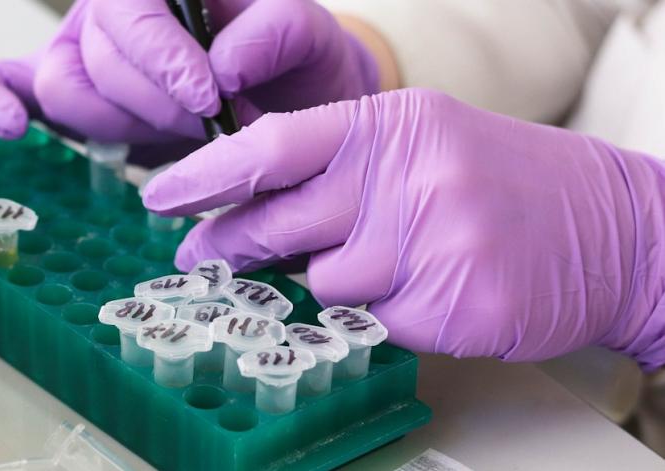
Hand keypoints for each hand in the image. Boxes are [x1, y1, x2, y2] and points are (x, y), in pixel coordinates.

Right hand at [0, 0, 379, 143]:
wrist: (286, 103)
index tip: (208, 94)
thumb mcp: (306, 38)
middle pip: (96, 56)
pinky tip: (10, 127)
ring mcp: (80, 46)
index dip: (160, 53)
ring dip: (124, 124)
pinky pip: (3, 83)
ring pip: (65, 89)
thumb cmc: (291, 63)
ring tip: (181, 131)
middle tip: (213, 120)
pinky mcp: (62, 92)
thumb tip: (225, 61)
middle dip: (157, 103)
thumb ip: (277, 31)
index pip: (128, 5)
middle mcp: (113, 9)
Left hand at [142, 89, 664, 366]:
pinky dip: (385, 312)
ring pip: (324, 281)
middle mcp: (406, 177)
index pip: (273, 145)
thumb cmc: (501, 181)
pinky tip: (428, 288)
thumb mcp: (419, 144)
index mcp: (390, 125)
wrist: (614, 226)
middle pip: (279, 222)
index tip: (162, 196)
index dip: (207, 174)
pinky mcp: (451, 301)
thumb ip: (337, 169)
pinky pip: (374, 320)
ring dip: (336, 281)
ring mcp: (431, 241)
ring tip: (391, 261)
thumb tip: (248, 206)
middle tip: (202, 255)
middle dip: (230, 244)